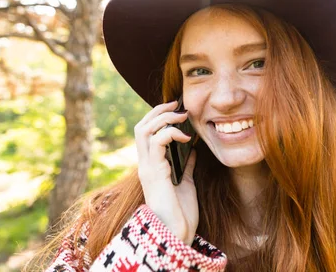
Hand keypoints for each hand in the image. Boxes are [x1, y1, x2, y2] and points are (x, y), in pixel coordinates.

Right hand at [134, 100, 198, 244]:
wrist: (177, 231)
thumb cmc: (181, 211)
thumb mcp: (186, 182)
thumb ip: (186, 166)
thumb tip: (193, 151)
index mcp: (151, 165)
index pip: (147, 133)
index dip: (159, 117)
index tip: (177, 108)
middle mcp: (145, 164)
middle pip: (141, 126)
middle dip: (158, 111)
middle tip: (177, 104)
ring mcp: (147, 167)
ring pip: (144, 130)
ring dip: (164, 118)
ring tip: (182, 115)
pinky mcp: (154, 171)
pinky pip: (157, 142)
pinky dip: (170, 133)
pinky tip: (186, 137)